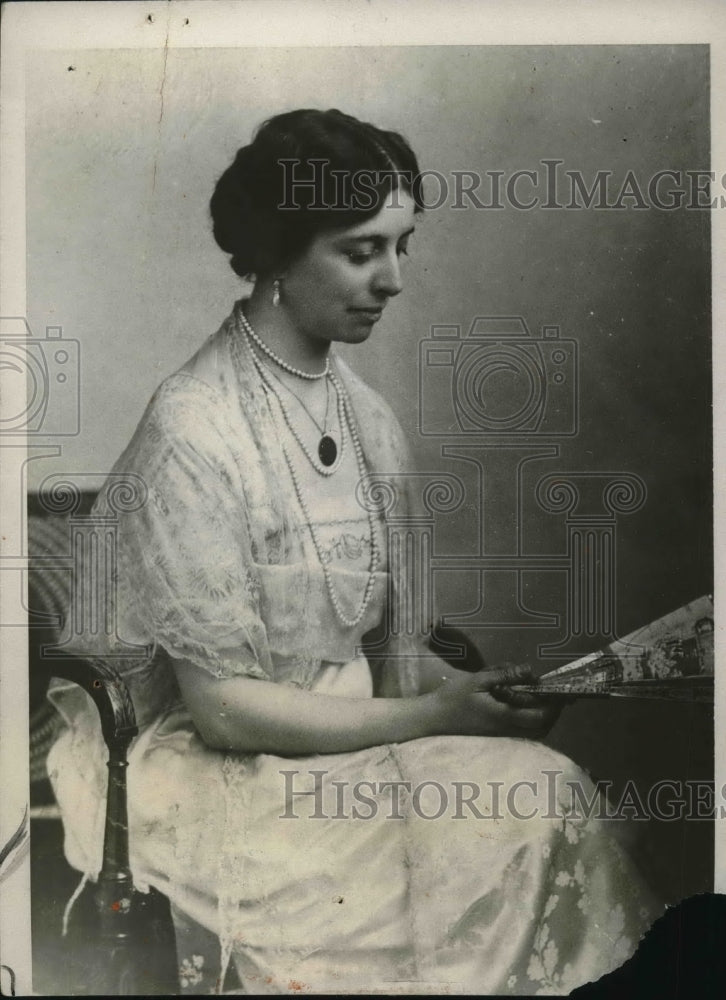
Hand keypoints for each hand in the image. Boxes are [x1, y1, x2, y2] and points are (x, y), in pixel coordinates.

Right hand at [431, 664, 564, 739]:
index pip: (541, 715)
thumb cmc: (453, 698)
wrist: (433, 719)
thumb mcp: (478, 681)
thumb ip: (504, 675)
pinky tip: (526, 706)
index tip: (559, 690)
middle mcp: (508, 730)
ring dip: (544, 717)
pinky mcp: (497, 736)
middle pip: (542, 728)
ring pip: (534, 732)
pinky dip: (531, 721)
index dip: (554, 704)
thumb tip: (529, 670)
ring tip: (544, 699)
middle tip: (555, 694)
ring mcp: (503, 736)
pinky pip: (523, 732)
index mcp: (505, 716)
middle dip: (553, 712)